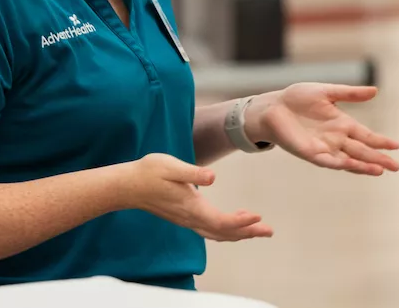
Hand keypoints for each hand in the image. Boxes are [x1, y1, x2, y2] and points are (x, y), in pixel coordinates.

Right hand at [123, 153, 272, 241]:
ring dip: (240, 233)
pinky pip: (211, 230)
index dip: (241, 222)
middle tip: (269, 231)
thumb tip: (212, 177)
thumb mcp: (170, 165)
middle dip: (248, 233)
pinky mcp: (185, 217)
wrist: (128, 185)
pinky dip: (227, 229)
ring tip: (259, 228)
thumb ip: (192, 172)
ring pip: (218, 234)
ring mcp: (187, 220)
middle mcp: (191, 218)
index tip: (259, 216)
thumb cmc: (149, 172)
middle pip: (224, 233)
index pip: (221, 222)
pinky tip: (236, 220)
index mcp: (191, 206)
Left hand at [248, 84, 398, 175]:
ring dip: (364, 165)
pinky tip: (353, 165)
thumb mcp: (326, 92)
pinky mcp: (310, 153)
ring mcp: (324, 147)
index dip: (380, 141)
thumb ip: (350, 93)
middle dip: (378, 158)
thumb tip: (375, 91)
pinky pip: (329, 161)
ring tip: (380, 170)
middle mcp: (336, 138)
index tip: (397, 146)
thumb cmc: (297, 98)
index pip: (366, 135)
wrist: (272, 107)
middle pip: (362, 151)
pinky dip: (341, 164)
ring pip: (349, 159)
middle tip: (396, 166)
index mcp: (342, 123)